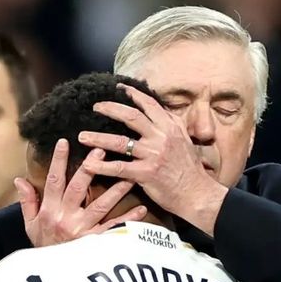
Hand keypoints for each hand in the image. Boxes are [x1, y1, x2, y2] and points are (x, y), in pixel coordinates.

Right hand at [15, 138, 146, 247]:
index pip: (53, 181)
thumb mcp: (30, 225)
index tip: (64, 142)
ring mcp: (82, 230)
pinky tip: (141, 209)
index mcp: (50, 210)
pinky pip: (114, 229)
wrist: (52, 275)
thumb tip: (20, 179)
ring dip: (116, 190)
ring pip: (101, 206)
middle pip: (78, 188)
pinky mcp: (96, 243)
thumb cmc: (43, 247)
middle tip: (101, 150)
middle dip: (89, 168)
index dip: (59, 161)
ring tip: (129, 175)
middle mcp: (66, 218)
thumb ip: (28, 201)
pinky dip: (128, 220)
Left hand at [78, 84, 227, 235]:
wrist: (198, 194)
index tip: (119, 87)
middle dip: (110, 109)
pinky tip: (88, 165)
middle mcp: (162, 137)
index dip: (133, 94)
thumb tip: (162, 111)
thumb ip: (173, 126)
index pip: (149, 104)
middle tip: (95, 107)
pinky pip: (119, 168)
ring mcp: (153, 155)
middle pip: (131, 116)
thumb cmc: (192, 170)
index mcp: (171, 127)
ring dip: (98, 138)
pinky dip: (102, 166)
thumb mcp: (186, 141)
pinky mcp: (146, 173)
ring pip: (120, 142)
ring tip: (82, 136)